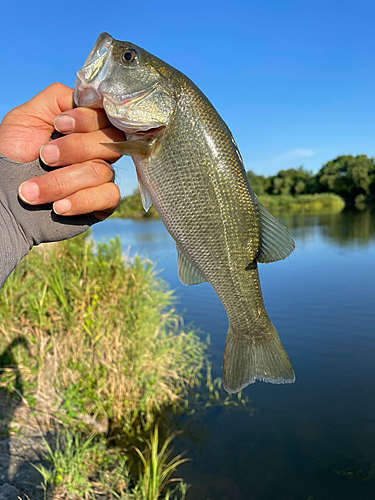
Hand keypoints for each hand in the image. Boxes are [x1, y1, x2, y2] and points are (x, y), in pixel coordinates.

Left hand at [0, 83, 123, 219]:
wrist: (3, 197)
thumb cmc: (12, 157)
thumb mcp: (25, 118)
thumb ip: (57, 99)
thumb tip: (85, 96)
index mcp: (83, 128)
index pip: (104, 116)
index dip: (86, 120)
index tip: (57, 126)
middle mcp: (96, 151)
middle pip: (108, 142)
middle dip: (73, 149)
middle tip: (43, 157)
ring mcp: (101, 176)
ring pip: (101, 171)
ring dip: (61, 181)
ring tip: (31, 191)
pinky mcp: (102, 202)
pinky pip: (109, 196)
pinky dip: (81, 201)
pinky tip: (58, 206)